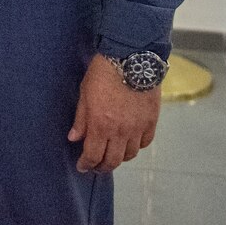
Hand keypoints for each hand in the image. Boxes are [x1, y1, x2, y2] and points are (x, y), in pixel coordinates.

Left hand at [68, 55, 158, 171]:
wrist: (131, 57)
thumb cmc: (103, 72)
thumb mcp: (85, 94)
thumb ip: (81, 119)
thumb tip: (74, 138)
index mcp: (100, 125)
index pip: (93, 155)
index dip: (86, 164)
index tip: (82, 166)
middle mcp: (120, 131)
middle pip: (112, 161)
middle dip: (102, 167)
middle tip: (96, 166)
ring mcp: (137, 127)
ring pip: (130, 155)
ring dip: (120, 157)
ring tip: (113, 153)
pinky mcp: (151, 120)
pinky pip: (145, 142)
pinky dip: (137, 146)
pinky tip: (130, 142)